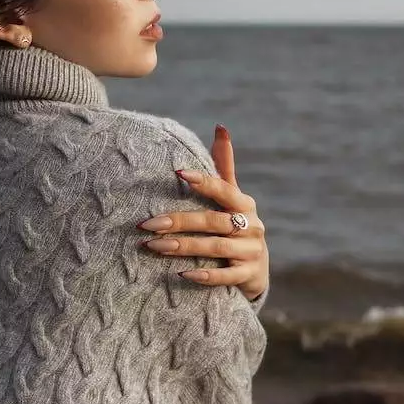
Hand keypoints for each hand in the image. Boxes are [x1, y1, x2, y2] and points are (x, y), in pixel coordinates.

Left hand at [137, 124, 269, 300]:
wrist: (256, 270)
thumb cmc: (236, 226)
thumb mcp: (233, 198)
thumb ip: (225, 166)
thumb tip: (221, 126)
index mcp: (243, 204)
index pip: (223, 189)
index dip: (204, 181)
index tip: (179, 172)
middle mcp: (251, 226)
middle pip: (212, 221)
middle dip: (179, 222)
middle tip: (146, 224)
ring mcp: (251, 252)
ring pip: (216, 248)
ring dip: (184, 247)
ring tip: (153, 246)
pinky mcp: (249, 276)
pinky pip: (226, 277)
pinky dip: (206, 276)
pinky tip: (181, 274)